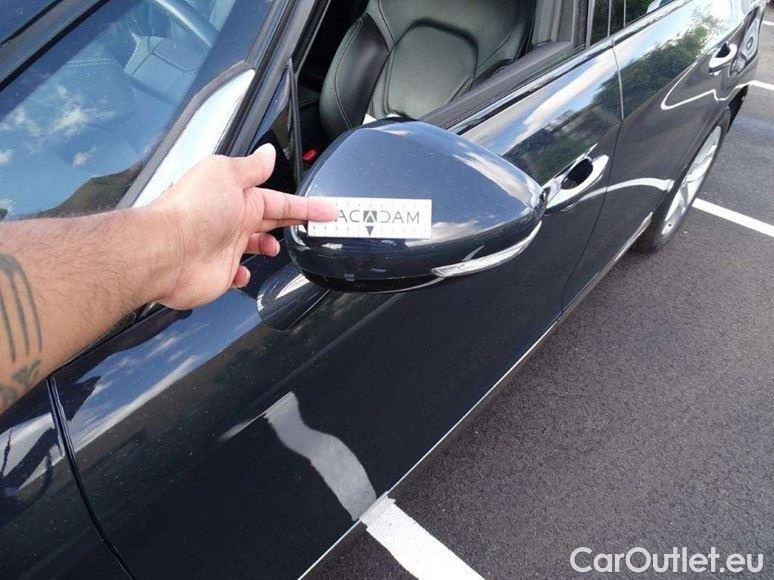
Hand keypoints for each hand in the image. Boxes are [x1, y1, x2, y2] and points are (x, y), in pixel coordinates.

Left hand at [147, 144, 335, 309]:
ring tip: (273, 248)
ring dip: (268, 245)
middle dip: (292, 223)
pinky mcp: (219, 273)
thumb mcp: (227, 173)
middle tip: (314, 228)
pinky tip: (243, 272)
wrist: (165, 251)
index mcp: (237, 196)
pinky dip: (244, 274)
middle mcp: (232, 220)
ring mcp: (225, 247)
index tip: (328, 211)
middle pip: (270, 221)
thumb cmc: (192, 210)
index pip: (280, 200)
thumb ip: (252, 167)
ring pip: (255, 245)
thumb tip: (268, 153)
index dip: (306, 206)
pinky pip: (237, 274)